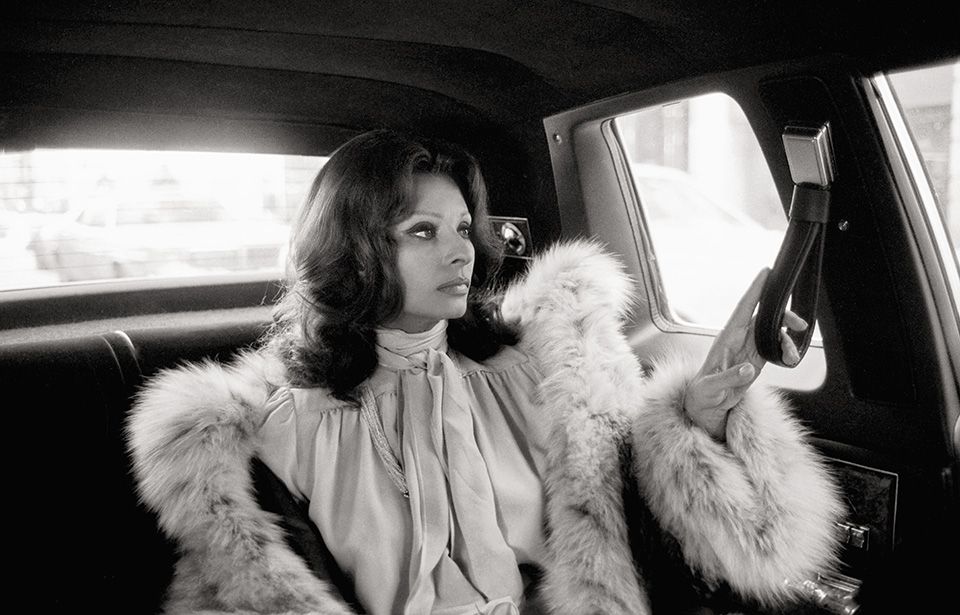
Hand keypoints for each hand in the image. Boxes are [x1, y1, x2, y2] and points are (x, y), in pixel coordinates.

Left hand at [683, 268, 807, 439]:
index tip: (766, 272)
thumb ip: (729, 377)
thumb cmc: (703, 392)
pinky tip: (788, 362)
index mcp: (726, 338)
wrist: (706, 404)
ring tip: (791, 357)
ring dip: (786, 340)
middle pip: (764, 317)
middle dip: (783, 317)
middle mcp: (739, 339)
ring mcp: (748, 347)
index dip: (755, 290)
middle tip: (800, 325)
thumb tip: (748, 369)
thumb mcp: (712, 387)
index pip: (743, 308)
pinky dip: (786, 351)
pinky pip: (775, 347)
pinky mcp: (756, 358)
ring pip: (773, 332)